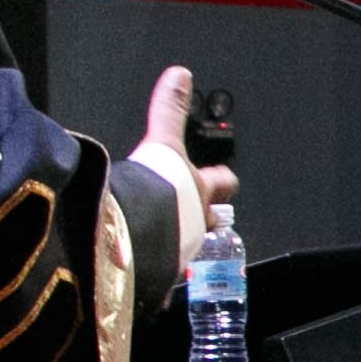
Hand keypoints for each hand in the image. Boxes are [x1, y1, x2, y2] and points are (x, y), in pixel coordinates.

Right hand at [128, 65, 206, 269]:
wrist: (137, 231)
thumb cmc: (154, 189)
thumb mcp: (163, 144)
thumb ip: (170, 109)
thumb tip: (181, 74)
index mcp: (197, 191)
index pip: (220, 181)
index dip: (221, 178)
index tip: (224, 177)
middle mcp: (196, 225)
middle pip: (211, 220)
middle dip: (209, 217)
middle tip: (204, 215)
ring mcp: (179, 254)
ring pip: (187, 251)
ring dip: (177, 248)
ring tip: (163, 248)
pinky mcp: (157, 279)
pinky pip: (157, 285)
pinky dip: (150, 284)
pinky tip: (143, 287)